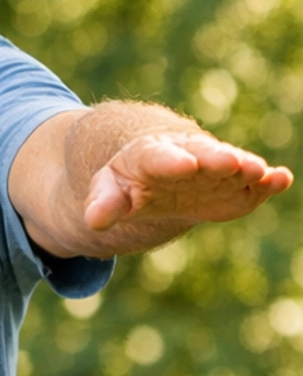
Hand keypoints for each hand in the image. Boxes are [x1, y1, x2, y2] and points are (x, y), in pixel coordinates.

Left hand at [84, 129, 291, 232]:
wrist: (157, 176)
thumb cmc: (129, 183)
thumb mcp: (109, 191)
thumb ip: (103, 204)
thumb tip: (94, 220)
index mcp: (150, 155)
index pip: (160, 158)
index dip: (172, 162)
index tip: (186, 165)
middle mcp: (188, 155)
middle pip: (202, 155)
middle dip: (216, 158)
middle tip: (231, 161)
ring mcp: (214, 168)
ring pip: (231, 166)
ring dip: (245, 167)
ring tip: (259, 171)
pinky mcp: (235, 185)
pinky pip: (253, 182)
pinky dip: (268, 181)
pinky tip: (282, 179)